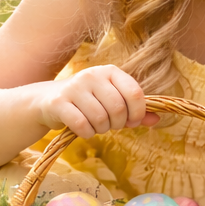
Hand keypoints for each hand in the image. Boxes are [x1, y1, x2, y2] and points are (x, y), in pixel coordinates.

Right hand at [37, 64, 158, 138]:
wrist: (47, 101)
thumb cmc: (88, 102)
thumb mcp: (113, 102)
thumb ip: (136, 111)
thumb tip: (156, 119)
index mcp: (110, 72)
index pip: (135, 93)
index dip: (138, 112)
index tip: (133, 121)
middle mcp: (92, 75)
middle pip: (118, 108)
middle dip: (118, 124)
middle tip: (110, 125)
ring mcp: (74, 87)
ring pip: (100, 118)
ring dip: (101, 129)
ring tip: (96, 125)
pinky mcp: (59, 102)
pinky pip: (83, 125)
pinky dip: (87, 133)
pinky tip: (84, 130)